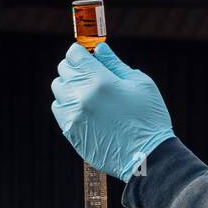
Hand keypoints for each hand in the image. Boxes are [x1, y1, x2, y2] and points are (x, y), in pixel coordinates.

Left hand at [50, 41, 175, 182]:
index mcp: (100, 81)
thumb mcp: (140, 85)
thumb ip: (116, 64)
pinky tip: (84, 109)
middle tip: (92, 75)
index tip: (90, 57)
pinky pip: (59, 109)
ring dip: (70, 86)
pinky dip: (67, 105)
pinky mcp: (71, 131)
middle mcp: (82, 96)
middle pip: (64, 70)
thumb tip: (99, 49)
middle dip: (77, 68)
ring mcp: (74, 115)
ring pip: (59, 89)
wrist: (147, 158)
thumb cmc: (149, 119)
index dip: (82, 53)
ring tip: (88, 93)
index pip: (74, 54)